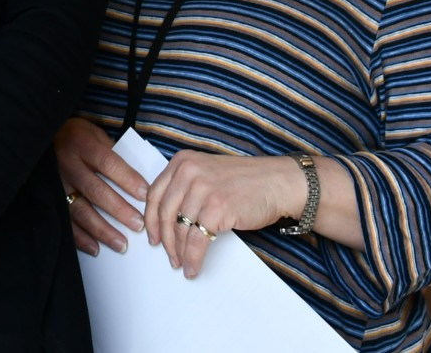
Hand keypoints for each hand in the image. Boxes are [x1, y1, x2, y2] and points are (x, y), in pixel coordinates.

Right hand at [54, 117, 147, 255]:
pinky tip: (95, 248)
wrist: (39, 136)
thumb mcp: (93, 133)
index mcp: (82, 144)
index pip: (108, 163)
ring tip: (121, 244)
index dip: (127, 179)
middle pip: (96, 190)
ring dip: (102, 229)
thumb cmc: (75, 136)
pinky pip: (66, 220)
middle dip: (118, 209)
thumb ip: (111, 152)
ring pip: (80, 209)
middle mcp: (68, 164)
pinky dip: (80, 237)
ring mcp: (57, 183)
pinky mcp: (50, 198)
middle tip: (138, 225)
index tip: (145, 194)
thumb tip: (136, 179)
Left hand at [143, 150, 305, 278]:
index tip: (152, 236)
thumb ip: (186, 187)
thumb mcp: (207, 173)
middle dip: (164, 240)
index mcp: (182, 162)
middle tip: (168, 256)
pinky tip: (193, 267)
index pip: (154, 194)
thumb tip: (168, 220)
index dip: (151, 220)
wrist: (279, 183)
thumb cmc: (247, 181)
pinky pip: (197, 241)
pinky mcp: (216, 208)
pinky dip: (193, 258)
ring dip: (179, 253)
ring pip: (179, 230)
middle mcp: (188, 172)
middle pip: (163, 213)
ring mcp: (202, 189)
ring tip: (182, 264)